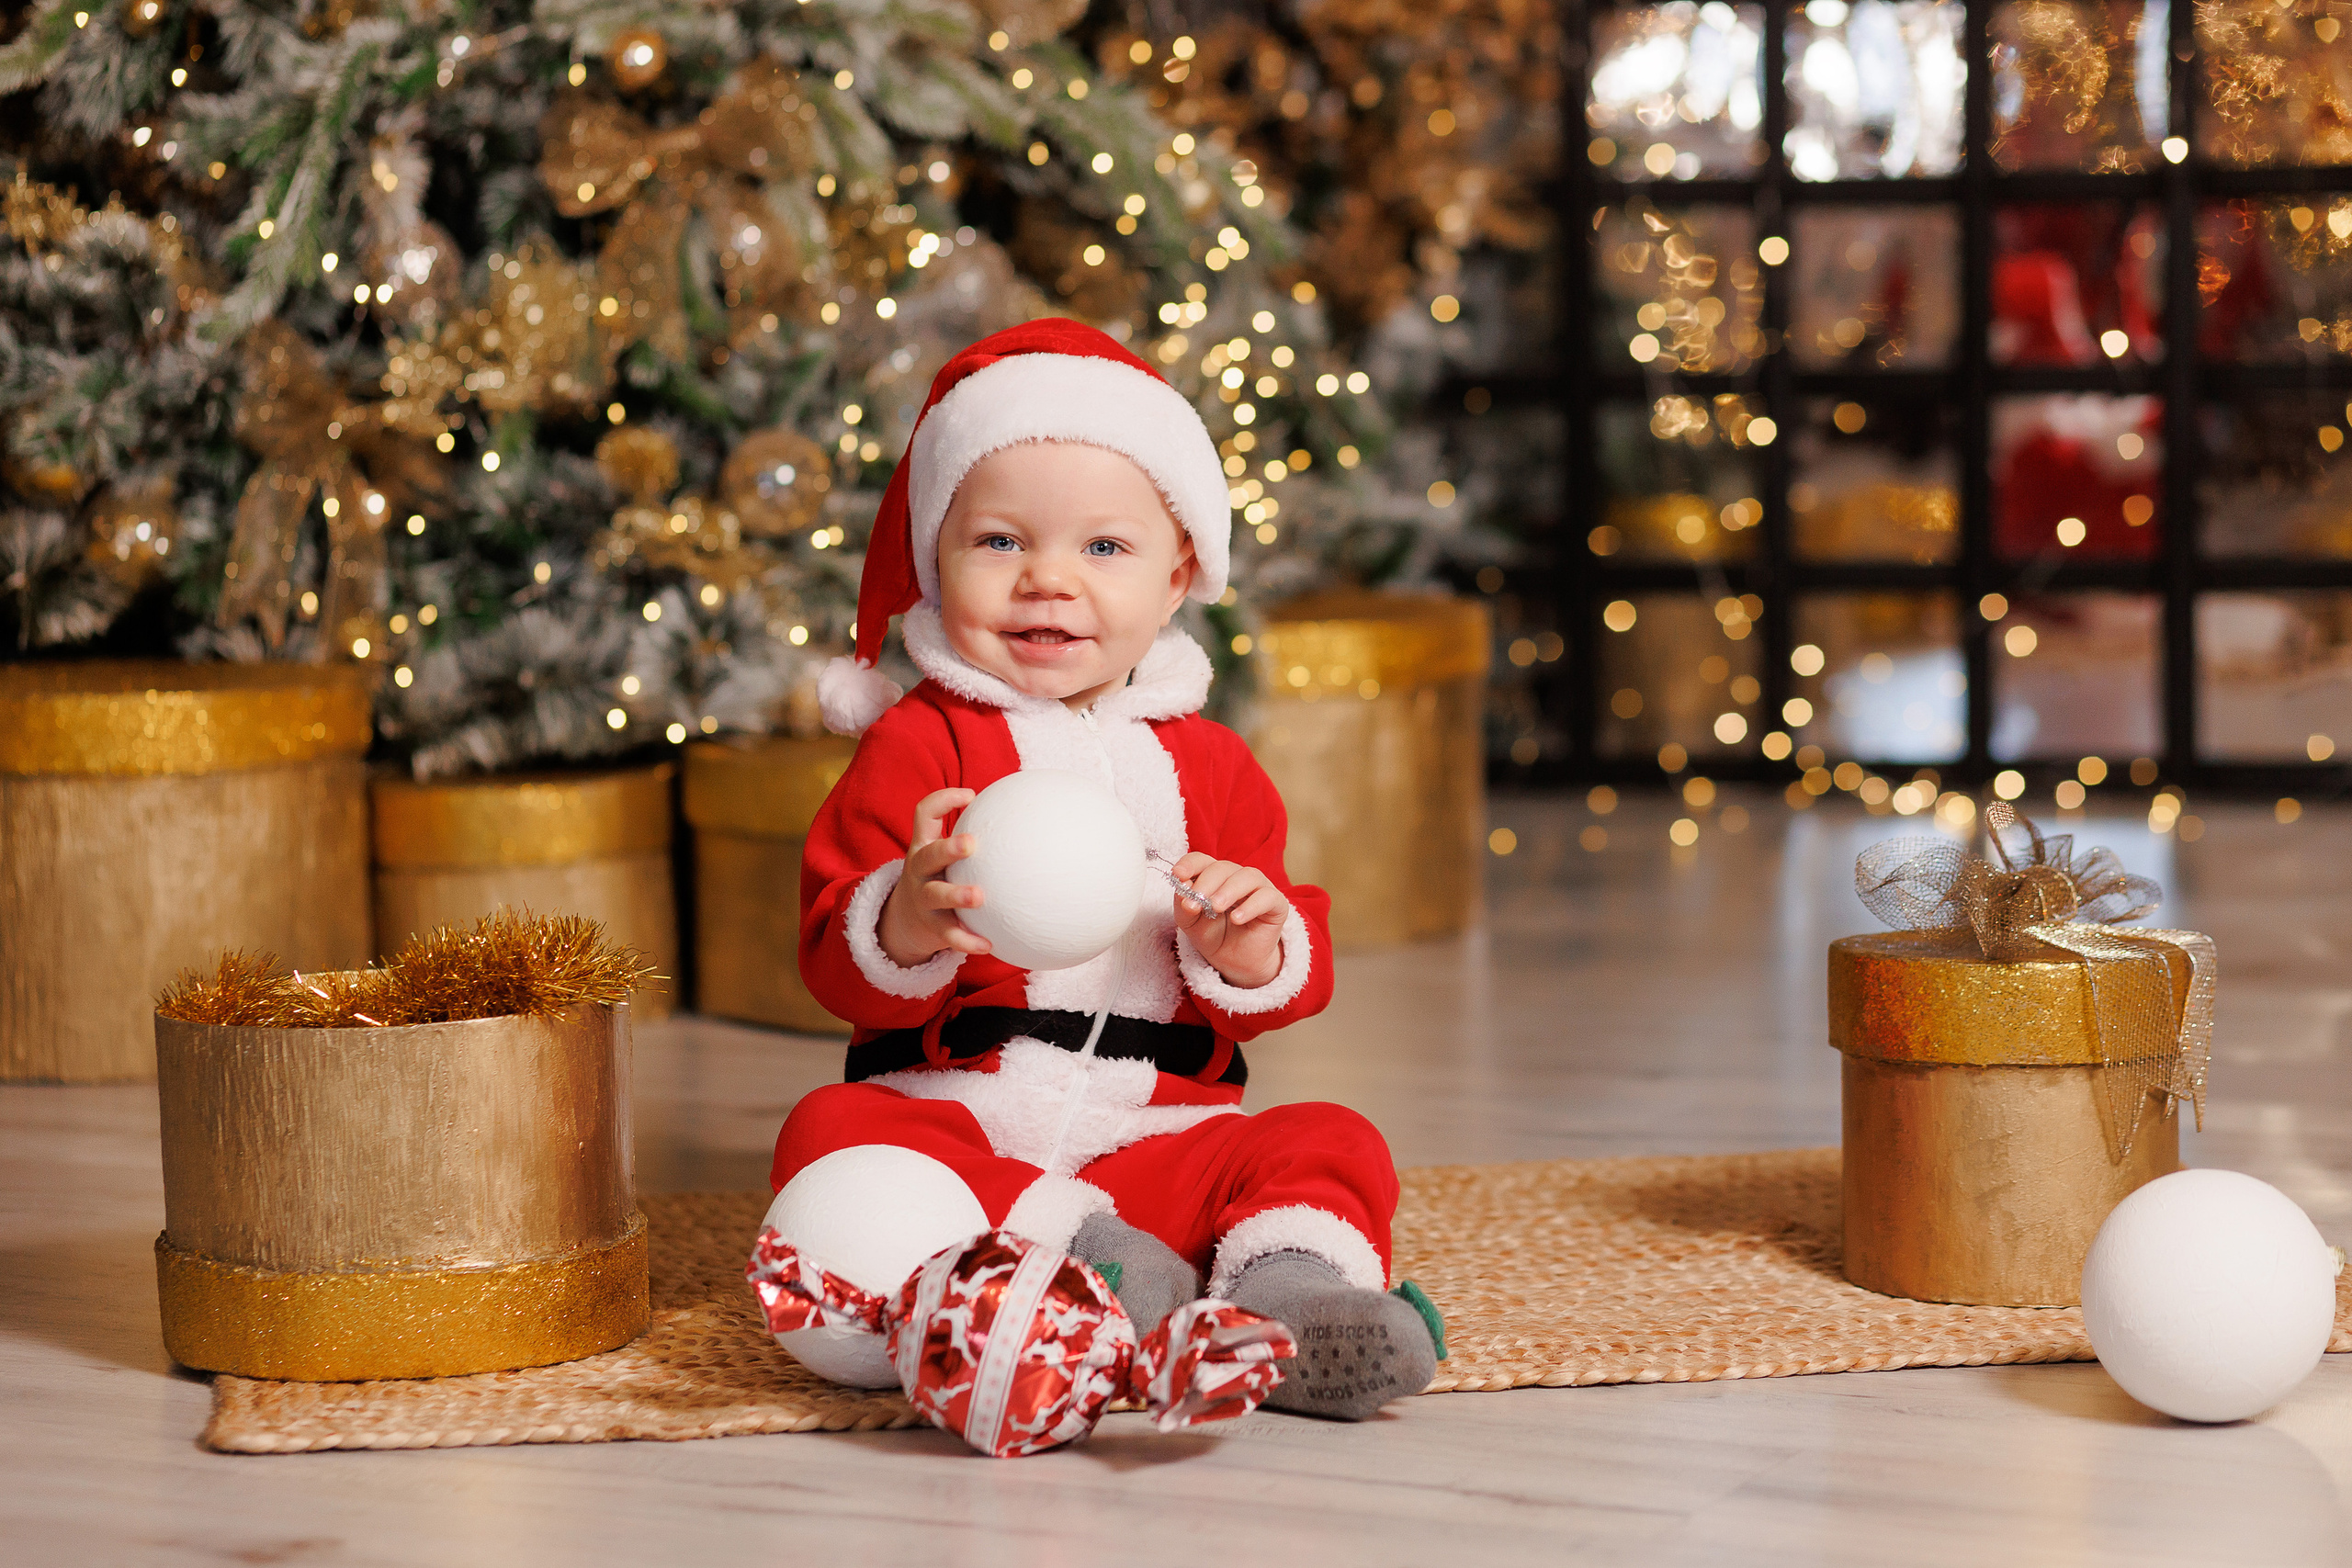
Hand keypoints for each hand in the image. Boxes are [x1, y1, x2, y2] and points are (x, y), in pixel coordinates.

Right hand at [878, 789, 992, 966]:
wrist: (906, 922)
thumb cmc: (941, 877)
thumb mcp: (946, 857)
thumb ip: (976, 839)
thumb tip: (1028, 817)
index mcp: (924, 847)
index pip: (924, 815)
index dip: (942, 801)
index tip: (970, 795)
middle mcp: (919, 871)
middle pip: (928, 855)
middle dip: (948, 848)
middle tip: (971, 844)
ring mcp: (923, 900)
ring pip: (936, 895)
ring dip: (956, 895)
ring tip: (979, 897)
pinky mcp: (932, 928)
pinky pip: (950, 935)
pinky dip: (967, 940)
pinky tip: (989, 945)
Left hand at [1169, 853, 1288, 989]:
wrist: (1236, 963)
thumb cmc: (1214, 937)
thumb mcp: (1191, 923)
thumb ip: (1184, 906)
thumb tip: (1183, 891)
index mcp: (1214, 876)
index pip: (1201, 860)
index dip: (1189, 864)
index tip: (1177, 875)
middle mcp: (1236, 877)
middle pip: (1222, 867)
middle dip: (1206, 883)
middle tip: (1195, 903)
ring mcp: (1259, 888)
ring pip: (1247, 876)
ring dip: (1229, 890)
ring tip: (1215, 907)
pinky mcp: (1276, 904)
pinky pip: (1267, 897)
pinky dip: (1251, 906)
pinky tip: (1237, 919)